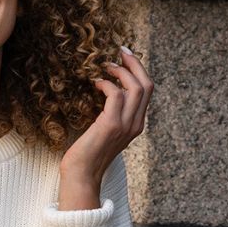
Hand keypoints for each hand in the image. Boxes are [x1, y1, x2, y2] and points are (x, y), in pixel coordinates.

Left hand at [60, 46, 152, 187]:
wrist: (81, 175)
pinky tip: (96, 83)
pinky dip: (107, 83)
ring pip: (136, 87)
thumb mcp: (105, 133)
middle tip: (121, 50)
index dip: (138, 70)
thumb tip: (106, 95)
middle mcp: (135, 125)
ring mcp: (125, 125)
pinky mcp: (111, 125)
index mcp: (136, 125)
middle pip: (147, 85)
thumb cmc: (87, 155)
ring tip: (106, 66)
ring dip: (121, 71)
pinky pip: (116, 94)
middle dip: (135, 63)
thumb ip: (112, 116)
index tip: (126, 57)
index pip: (147, 91)